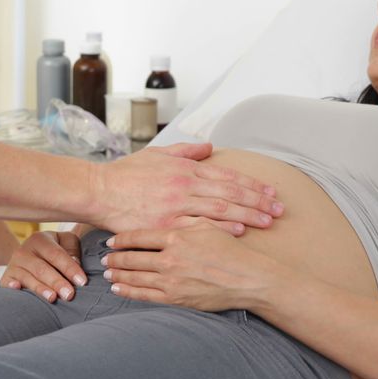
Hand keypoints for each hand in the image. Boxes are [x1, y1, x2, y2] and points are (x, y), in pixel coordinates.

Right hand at [0, 231, 87, 302]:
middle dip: (56, 282)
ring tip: (53, 298)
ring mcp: (13, 265)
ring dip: (40, 288)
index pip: (57, 255)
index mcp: (40, 239)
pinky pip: (8, 284)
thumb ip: (72, 250)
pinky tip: (18, 289)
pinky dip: (12, 288)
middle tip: (69, 294)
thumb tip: (75, 264)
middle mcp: (24, 251)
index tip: (82, 282)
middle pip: (42, 268)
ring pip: (27, 278)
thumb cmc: (54, 251)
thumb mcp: (66, 243)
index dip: (70, 268)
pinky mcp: (6, 279)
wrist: (29, 256)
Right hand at [89, 143, 283, 234]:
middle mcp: (184, 185)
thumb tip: (209, 147)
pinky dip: (220, 228)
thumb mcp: (157, 155)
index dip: (252, 184)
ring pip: (219, 209)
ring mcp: (175, 205)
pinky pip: (198, 226)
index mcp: (185, 169)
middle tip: (279, 209)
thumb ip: (185, 151)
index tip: (271, 191)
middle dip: (258, 201)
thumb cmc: (126, 174)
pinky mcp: (165, 224)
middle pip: (230, 193)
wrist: (98, 190)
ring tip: (267, 222)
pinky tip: (238, 231)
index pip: (227, 176)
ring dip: (247, 215)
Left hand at [101, 224, 280, 311]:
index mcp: (176, 236)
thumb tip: (169, 212)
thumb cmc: (230, 250)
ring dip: (118, 274)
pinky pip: (145, 295)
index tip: (112, 240)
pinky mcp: (176, 298)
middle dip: (115, 258)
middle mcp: (170, 258)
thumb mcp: (207, 226)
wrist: (248, 278)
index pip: (140, 237)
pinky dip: (128, 291)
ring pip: (135, 277)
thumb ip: (185, 219)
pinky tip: (118, 289)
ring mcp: (171, 280)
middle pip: (133, 257)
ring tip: (107, 272)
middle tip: (103, 257)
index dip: (123, 239)